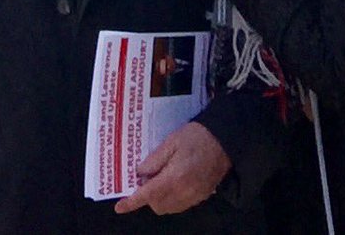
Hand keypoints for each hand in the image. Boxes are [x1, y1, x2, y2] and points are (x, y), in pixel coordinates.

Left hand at [114, 122, 230, 215]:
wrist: (224, 141)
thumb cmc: (196, 137)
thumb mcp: (171, 142)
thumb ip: (154, 160)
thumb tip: (140, 173)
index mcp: (174, 178)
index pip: (148, 195)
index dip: (132, 202)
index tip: (120, 207)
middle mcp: (184, 192)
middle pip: (157, 205)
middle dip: (147, 196)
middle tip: (146, 178)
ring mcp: (194, 197)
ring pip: (169, 208)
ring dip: (159, 199)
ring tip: (160, 178)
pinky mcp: (202, 197)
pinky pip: (181, 205)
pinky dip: (171, 199)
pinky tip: (172, 182)